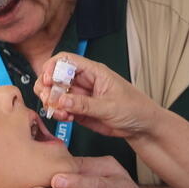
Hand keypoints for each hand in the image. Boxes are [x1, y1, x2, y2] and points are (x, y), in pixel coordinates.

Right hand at [37, 53, 162, 140]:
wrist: (142, 127)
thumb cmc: (134, 109)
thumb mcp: (110, 106)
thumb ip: (85, 105)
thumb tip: (62, 101)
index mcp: (94, 72)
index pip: (66, 60)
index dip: (52, 67)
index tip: (46, 80)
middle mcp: (84, 81)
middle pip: (56, 76)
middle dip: (47, 86)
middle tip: (47, 98)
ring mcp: (80, 96)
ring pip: (57, 94)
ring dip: (51, 102)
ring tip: (56, 111)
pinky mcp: (79, 111)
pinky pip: (62, 109)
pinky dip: (59, 113)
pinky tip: (65, 118)